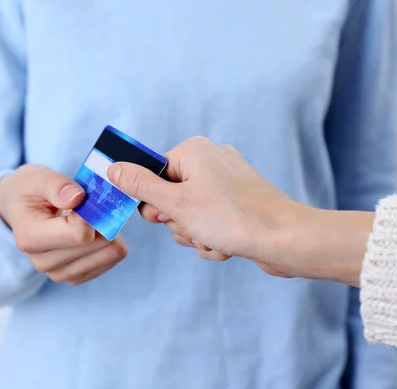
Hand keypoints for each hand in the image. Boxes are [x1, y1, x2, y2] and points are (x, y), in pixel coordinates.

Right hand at [0, 164, 127, 284]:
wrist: (22, 207)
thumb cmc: (31, 190)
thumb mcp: (38, 177)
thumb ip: (56, 185)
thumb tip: (77, 197)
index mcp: (30, 238)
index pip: (79, 235)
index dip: (92, 214)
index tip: (88, 199)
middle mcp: (42, 261)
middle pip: (94, 246)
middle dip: (104, 223)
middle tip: (99, 205)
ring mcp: (59, 272)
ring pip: (106, 256)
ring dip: (111, 234)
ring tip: (97, 217)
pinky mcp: (74, 276)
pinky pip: (108, 263)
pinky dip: (111, 245)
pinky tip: (101, 230)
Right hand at [107, 136, 299, 276]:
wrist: (285, 240)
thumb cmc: (232, 218)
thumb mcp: (176, 203)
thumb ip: (140, 186)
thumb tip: (112, 169)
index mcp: (193, 151)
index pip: (152, 174)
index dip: (154, 202)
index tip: (165, 216)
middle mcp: (211, 160)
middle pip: (170, 197)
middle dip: (179, 223)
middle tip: (195, 228)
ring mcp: (227, 182)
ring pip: (190, 215)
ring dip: (196, 235)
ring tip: (215, 238)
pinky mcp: (239, 202)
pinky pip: (211, 221)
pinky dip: (213, 238)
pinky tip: (227, 245)